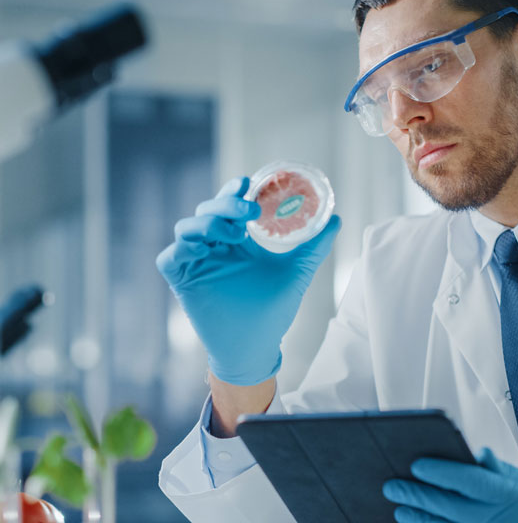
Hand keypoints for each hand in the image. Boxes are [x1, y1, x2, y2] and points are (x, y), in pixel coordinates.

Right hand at [156, 177, 340, 385]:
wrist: (256, 346)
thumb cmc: (273, 310)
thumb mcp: (297, 273)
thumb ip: (315, 247)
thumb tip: (336, 220)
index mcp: (237, 241)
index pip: (228, 206)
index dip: (233, 191)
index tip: (247, 182)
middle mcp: (214, 248)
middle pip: (207, 211)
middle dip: (225, 204)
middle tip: (250, 211)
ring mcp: (197, 264)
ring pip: (186, 228)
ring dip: (208, 223)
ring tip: (235, 234)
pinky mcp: (183, 282)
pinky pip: (169, 257)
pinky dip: (182, 248)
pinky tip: (204, 251)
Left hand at [383, 448, 517, 522]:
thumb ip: (505, 472)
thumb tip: (479, 455)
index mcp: (515, 497)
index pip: (471, 481)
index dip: (443, 473)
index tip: (417, 464)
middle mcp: (500, 519)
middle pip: (450, 507)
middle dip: (419, 495)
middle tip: (393, 486)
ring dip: (420, 520)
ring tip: (400, 509)